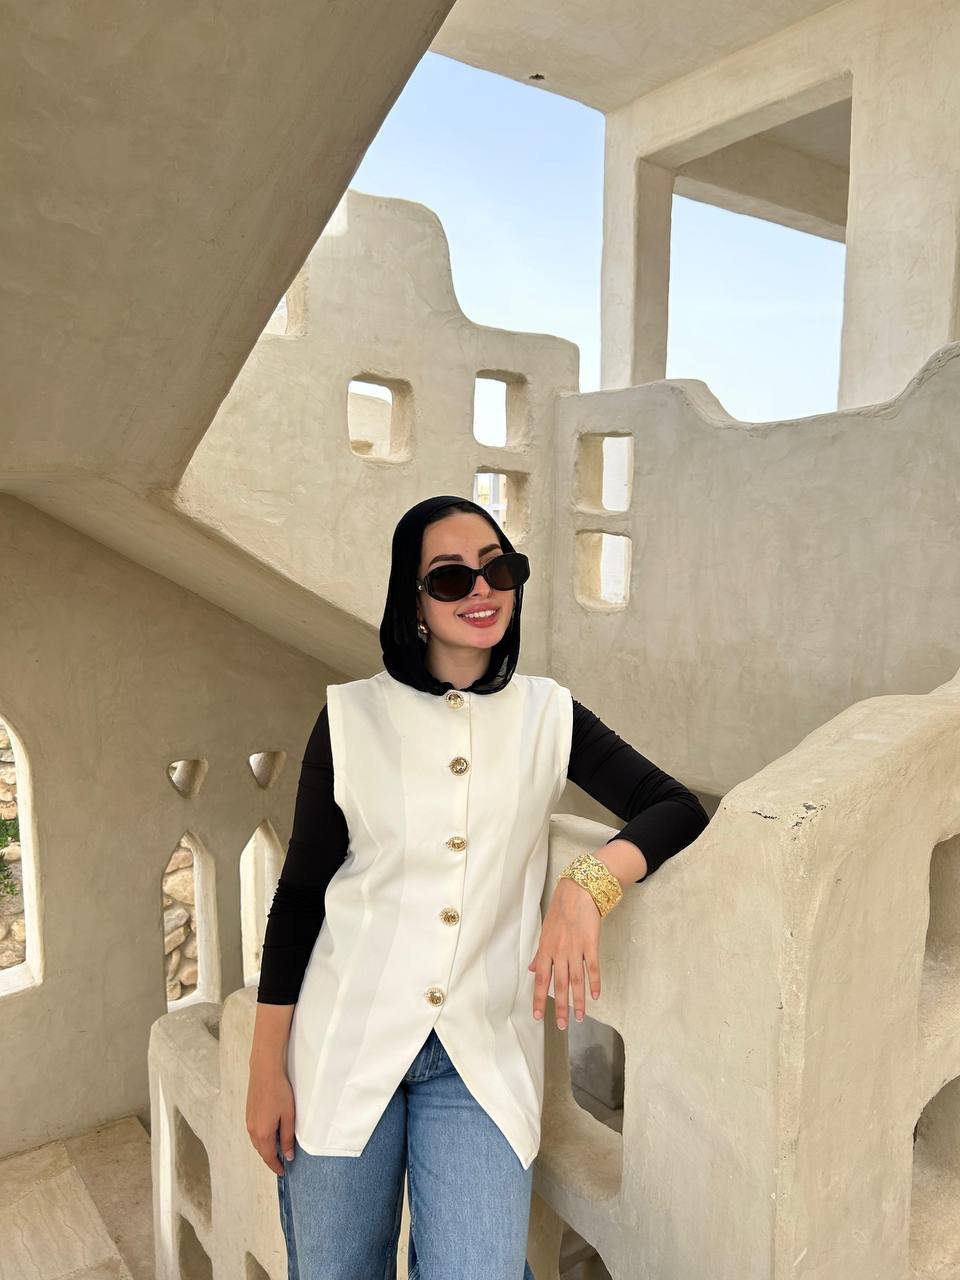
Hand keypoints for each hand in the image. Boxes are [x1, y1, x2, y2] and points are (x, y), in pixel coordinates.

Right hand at [246, 1062, 295, 1174]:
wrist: (265, 1071)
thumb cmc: (279, 1092)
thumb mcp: (288, 1116)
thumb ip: (287, 1138)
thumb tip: (288, 1155)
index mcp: (263, 1133)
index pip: (268, 1157)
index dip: (275, 1166)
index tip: (283, 1172)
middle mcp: (252, 1130)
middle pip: (261, 1151)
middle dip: (270, 1158)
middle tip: (282, 1161)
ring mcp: (248, 1121)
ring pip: (257, 1142)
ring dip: (265, 1148)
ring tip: (277, 1148)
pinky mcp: (248, 1113)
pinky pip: (254, 1133)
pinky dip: (261, 1138)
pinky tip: (270, 1133)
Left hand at [527, 876, 601, 1029]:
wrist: (578, 892)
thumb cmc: (561, 911)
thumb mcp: (545, 932)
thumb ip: (540, 953)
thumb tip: (533, 969)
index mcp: (546, 949)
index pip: (541, 980)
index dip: (539, 999)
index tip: (538, 1017)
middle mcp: (559, 952)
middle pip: (559, 985)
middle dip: (560, 1007)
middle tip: (562, 1026)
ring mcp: (575, 948)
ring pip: (576, 980)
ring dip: (578, 1000)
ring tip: (580, 1018)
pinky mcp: (591, 944)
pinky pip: (592, 967)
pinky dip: (594, 982)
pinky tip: (596, 995)